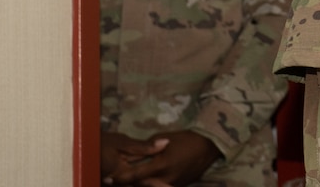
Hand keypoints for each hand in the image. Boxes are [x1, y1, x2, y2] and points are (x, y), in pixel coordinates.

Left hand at [101, 130, 219, 185]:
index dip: (121, 178)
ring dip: (140, 185)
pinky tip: (147, 180)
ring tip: (131, 181)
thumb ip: (149, 146)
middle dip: (129, 184)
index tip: (109, 179)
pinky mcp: (177, 186)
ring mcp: (172, 185)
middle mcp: (164, 179)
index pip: (135, 176)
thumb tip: (136, 153)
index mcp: (160, 166)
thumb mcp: (167, 137)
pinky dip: (151, 185)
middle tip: (115, 181)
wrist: (210, 147)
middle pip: (140, 186)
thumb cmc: (187, 138)